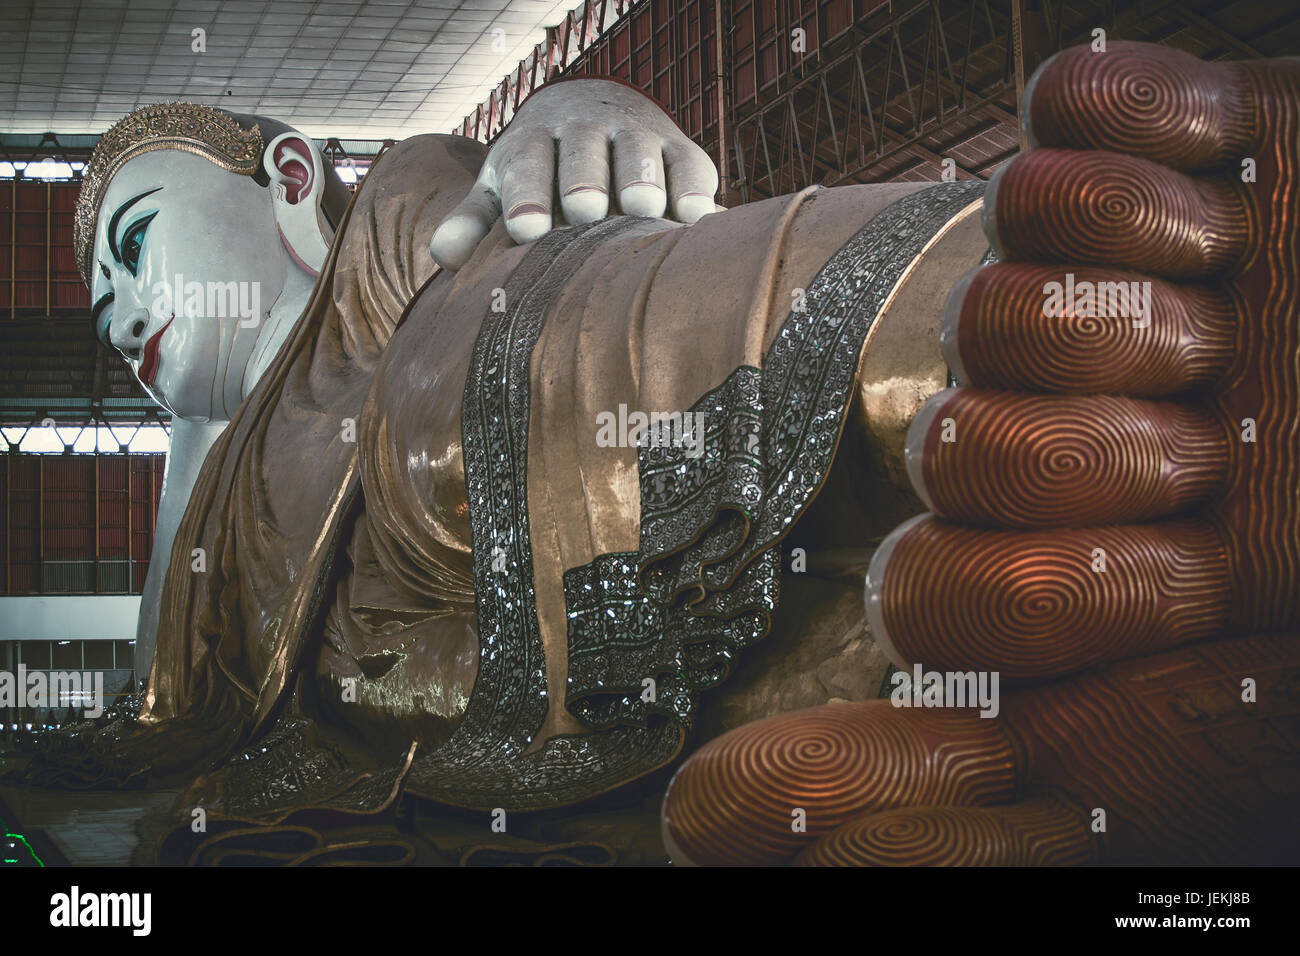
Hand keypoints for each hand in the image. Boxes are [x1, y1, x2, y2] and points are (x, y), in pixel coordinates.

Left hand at [430, 78, 719, 269]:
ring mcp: (636, 136)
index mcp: (535, 141)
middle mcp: (586, 131)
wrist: (594, 112)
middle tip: (584, 209)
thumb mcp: (502, 188)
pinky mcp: (680, 150)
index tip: (526, 228)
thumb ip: (474, 222)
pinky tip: (697, 216)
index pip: (527, 162)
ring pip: (639, 151)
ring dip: (642, 176)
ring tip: (644, 209)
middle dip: (583, 178)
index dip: (526, 193)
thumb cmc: (540, 170)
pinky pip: (691, 165)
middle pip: (583, 152)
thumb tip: (444, 258)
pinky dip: (695, 189)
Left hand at [662, 40, 1299, 865]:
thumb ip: (943, 810)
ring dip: (1140, 310)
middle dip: (1095, 453)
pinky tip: (1242, 198)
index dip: (1042, 591)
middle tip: (1228, 455)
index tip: (1185, 585)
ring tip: (1252, 333)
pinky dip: (1158, 144)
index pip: (931, 588)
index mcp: (1081, 576)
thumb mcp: (1181, 763)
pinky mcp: (1190, 148)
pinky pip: (1069, 114)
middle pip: (956, 426)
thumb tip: (695, 823)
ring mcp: (1130, 288)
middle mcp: (1086, 436)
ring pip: (1001, 272)